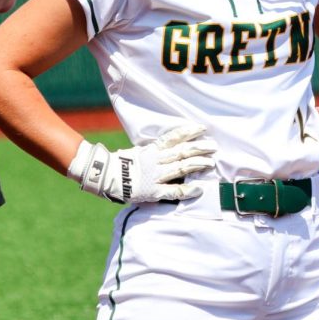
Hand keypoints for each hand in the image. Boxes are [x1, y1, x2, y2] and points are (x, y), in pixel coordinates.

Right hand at [67, 124, 216, 202]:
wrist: (105, 177)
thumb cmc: (119, 164)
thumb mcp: (136, 152)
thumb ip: (151, 151)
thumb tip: (164, 147)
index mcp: (151, 149)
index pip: (173, 137)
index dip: (188, 132)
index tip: (202, 128)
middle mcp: (156, 160)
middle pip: (182, 151)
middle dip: (199, 148)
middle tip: (214, 145)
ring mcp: (156, 176)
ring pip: (181, 167)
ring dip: (197, 164)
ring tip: (211, 162)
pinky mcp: (154, 191)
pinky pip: (174, 191)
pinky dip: (187, 190)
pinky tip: (199, 189)